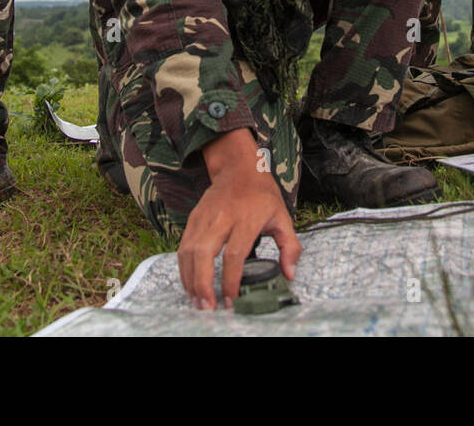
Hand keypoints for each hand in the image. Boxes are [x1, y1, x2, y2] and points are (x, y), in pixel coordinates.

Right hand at [177, 128, 301, 309]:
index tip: (232, 299)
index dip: (231, 279)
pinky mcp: (194, 218)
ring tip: (198, 301)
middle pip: (204, 254)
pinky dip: (184, 268)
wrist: (239, 167)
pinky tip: (191, 283)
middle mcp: (222, 218)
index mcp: (246, 218)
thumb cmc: (262, 194)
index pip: (234, 254)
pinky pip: (184, 246)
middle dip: (203, 283)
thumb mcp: (282, 217)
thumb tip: (289, 274)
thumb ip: (289, 247)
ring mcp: (205, 217)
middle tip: (208, 306)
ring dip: (190, 280)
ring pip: (189, 251)